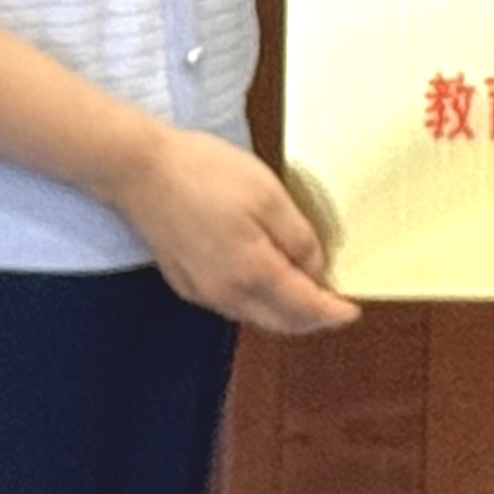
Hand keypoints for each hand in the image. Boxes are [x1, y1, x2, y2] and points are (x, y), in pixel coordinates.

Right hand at [104, 122, 360, 334]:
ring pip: (254, 315)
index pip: (303, 307)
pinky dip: (257, 302)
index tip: (352, 311)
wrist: (140, 171)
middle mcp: (226, 294)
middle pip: (280, 321)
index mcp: (252, 272)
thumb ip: (297, 237)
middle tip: (334, 306)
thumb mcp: (268, 195)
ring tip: (305, 293)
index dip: (331, 313)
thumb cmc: (205, 174)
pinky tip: (264, 281)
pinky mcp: (185, 282)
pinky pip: (231, 304)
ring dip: (283, 312)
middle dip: (311, 320)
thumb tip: (315, 269)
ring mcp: (202, 292)